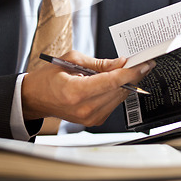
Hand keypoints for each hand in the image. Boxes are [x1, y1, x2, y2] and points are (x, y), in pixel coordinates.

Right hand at [21, 50, 153, 126]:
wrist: (36, 98)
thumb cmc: (49, 78)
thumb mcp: (71, 60)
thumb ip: (99, 63)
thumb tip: (121, 63)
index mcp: (76, 92)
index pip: (111, 81)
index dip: (130, 71)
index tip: (144, 63)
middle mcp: (84, 109)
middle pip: (119, 90)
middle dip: (132, 74)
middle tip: (142, 61)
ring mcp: (90, 118)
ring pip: (119, 97)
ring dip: (127, 82)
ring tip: (130, 68)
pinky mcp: (94, 121)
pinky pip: (113, 103)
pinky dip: (118, 90)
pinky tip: (116, 80)